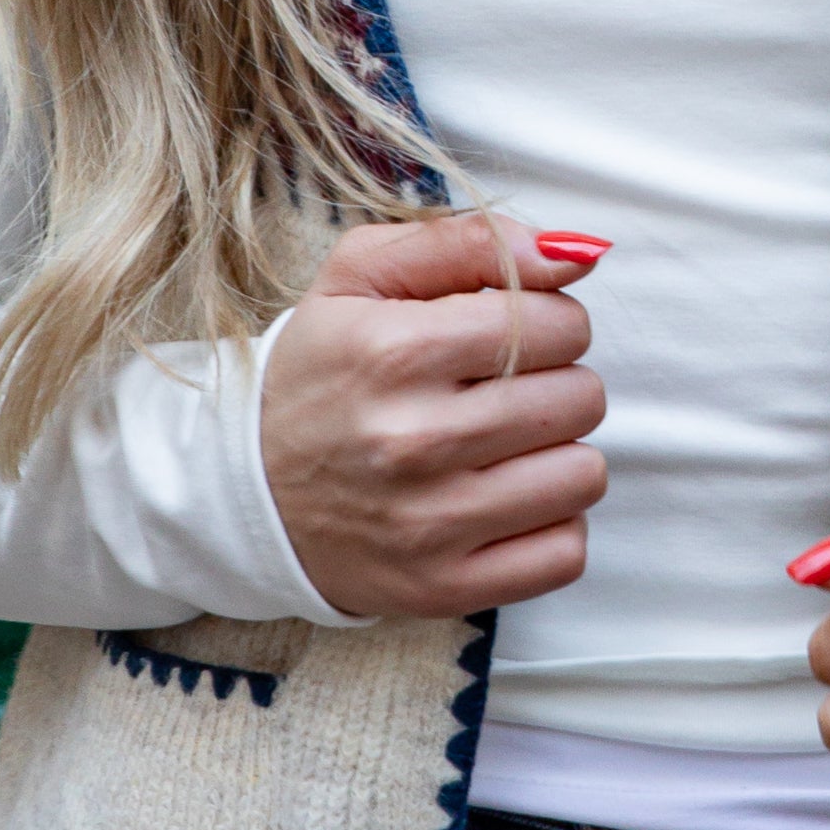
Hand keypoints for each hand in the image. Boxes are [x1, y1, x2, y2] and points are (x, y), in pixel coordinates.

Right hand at [262, 214, 608, 622]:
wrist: (246, 492)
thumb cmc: (321, 373)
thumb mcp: (362, 277)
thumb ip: (470, 242)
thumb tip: (578, 251)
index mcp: (395, 351)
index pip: (558, 324)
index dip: (553, 321)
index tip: (518, 336)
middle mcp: (412, 440)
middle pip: (580, 398)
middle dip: (558, 384)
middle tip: (505, 392)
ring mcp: (429, 524)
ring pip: (583, 475)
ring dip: (559, 455)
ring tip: (508, 447)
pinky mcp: (442, 587)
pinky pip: (564, 552)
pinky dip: (550, 524)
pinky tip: (506, 501)